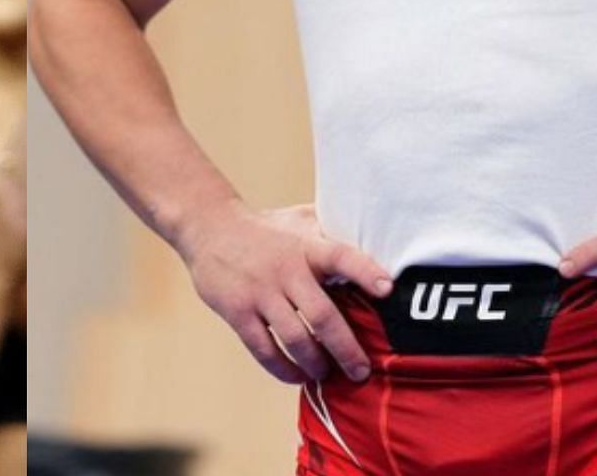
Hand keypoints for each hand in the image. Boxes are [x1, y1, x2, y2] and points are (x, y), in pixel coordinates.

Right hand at [176, 202, 391, 384]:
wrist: (208, 227)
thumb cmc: (266, 229)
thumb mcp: (299, 220)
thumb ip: (332, 231)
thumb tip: (378, 242)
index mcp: (305, 246)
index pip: (340, 256)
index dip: (365, 271)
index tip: (388, 289)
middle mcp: (285, 269)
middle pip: (322, 316)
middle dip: (347, 349)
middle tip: (361, 371)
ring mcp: (260, 292)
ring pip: (295, 339)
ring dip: (316, 364)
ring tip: (328, 374)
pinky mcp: (238, 311)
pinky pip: (264, 349)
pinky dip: (284, 369)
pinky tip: (298, 376)